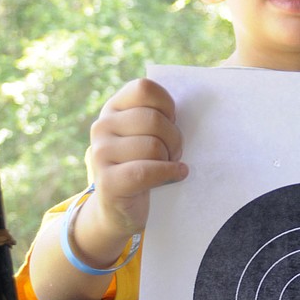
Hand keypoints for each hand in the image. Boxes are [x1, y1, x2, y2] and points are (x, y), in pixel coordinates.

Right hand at [88, 77, 186, 241]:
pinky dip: (168, 173)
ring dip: (170, 159)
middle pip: (153, 120)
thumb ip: (157, 117)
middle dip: (174, 139)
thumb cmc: (143, 166)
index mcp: (113, 108)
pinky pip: (147, 171)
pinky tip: (176, 175)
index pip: (144, 88)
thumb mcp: (146, 135)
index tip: (171, 122)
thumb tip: (198, 104)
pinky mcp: (107, 181)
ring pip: (153, 146)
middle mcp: (102, 127)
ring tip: (169, 166)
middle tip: (174, 153)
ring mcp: (101, 154)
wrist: (119, 210)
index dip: (167, 106)